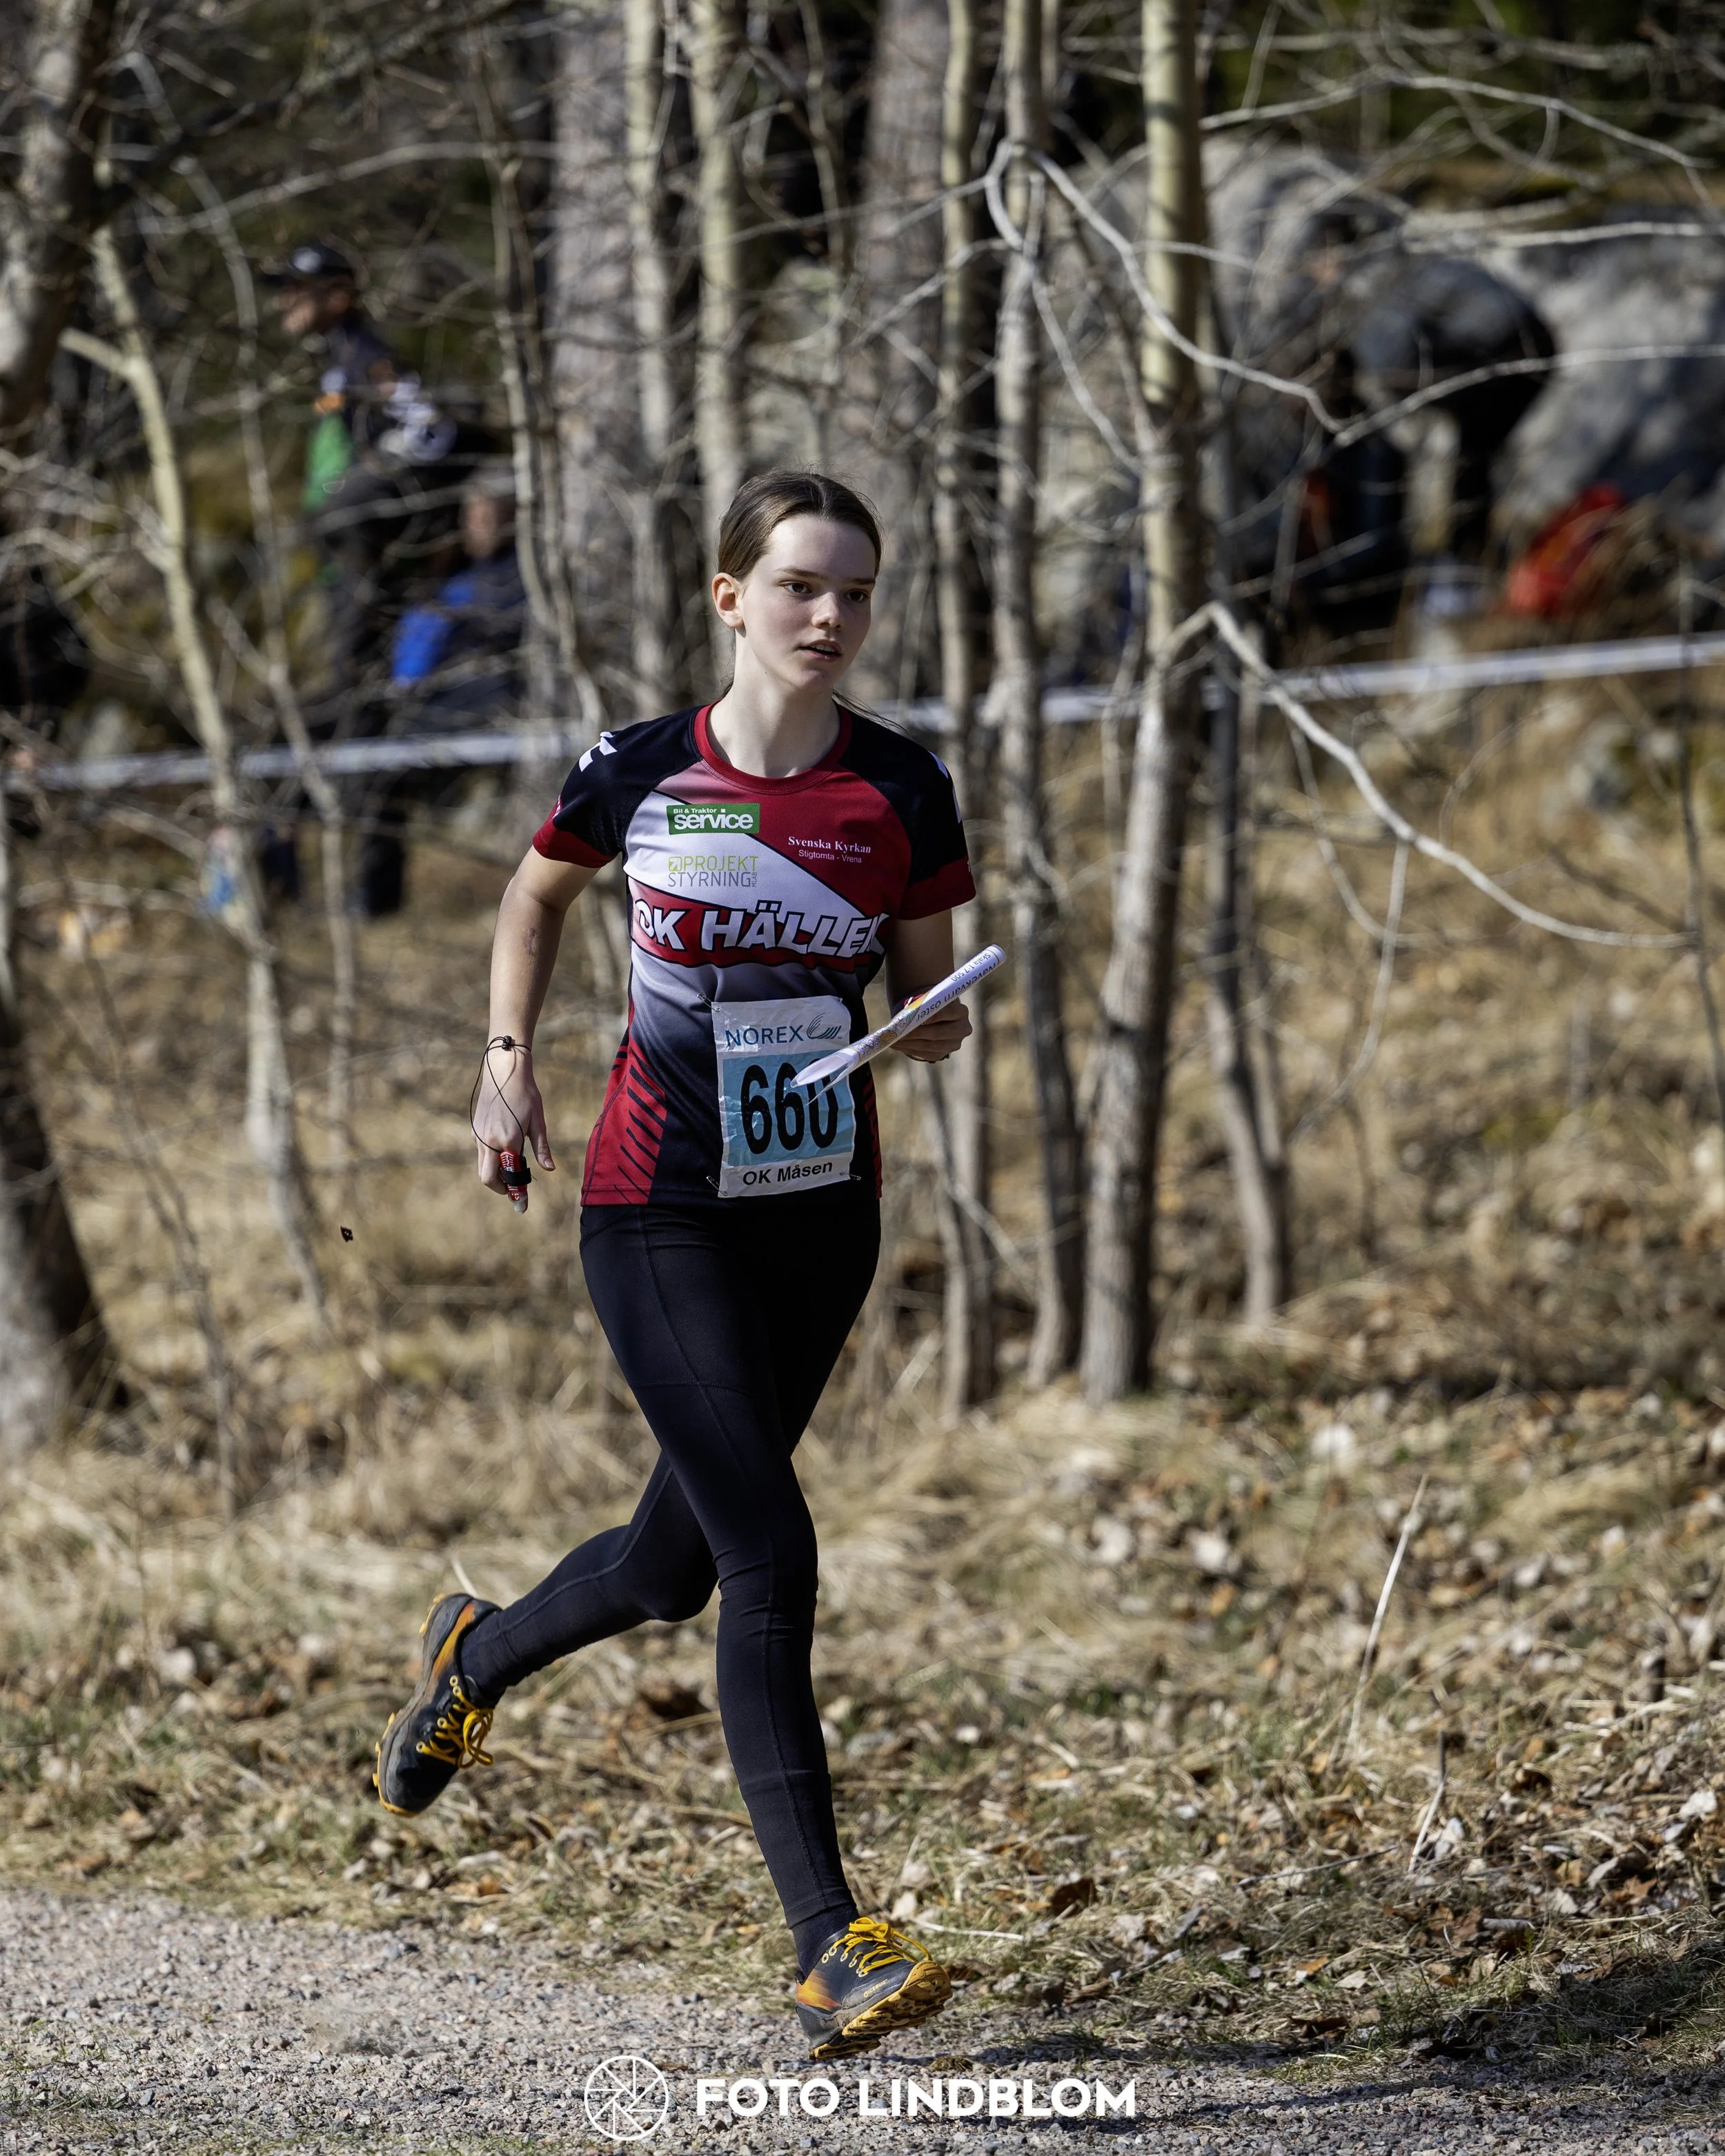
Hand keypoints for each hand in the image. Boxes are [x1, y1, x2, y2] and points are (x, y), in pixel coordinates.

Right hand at [474, 1044, 554, 1206]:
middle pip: (487, 1178)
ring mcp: (479, 1135)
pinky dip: (492, 1160)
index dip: (515, 1192)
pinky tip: (506, 1153)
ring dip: (496, 1174)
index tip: (523, 1204)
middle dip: (501, 1188)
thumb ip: (542, 1148)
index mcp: (507, 1140)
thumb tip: (549, 1169)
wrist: (503, 1070)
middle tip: (516, 1190)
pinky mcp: (475, 1130)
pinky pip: (482, 1153)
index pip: (508, 1176)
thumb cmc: (525, 1093)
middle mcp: (489, 1141)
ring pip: (483, 1166)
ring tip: (514, 1171)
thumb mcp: (538, 1121)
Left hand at [892, 997, 970, 1062]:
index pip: (950, 1012)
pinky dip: (910, 1049)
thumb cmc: (930, 1004)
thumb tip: (907, 1012)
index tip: (920, 1018)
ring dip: (910, 1043)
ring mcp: (954, 1044)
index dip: (936, 1015)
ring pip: (931, 1046)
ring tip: (894, 1041)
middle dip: (917, 1033)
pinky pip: (926, 1054)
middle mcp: (962, 1029)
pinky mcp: (943, 1054)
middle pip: (938, 1033)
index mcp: (961, 1011)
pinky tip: (898, 1045)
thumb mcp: (928, 999)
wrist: (934, 1016)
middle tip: (900, 1033)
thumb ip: (921, 1003)